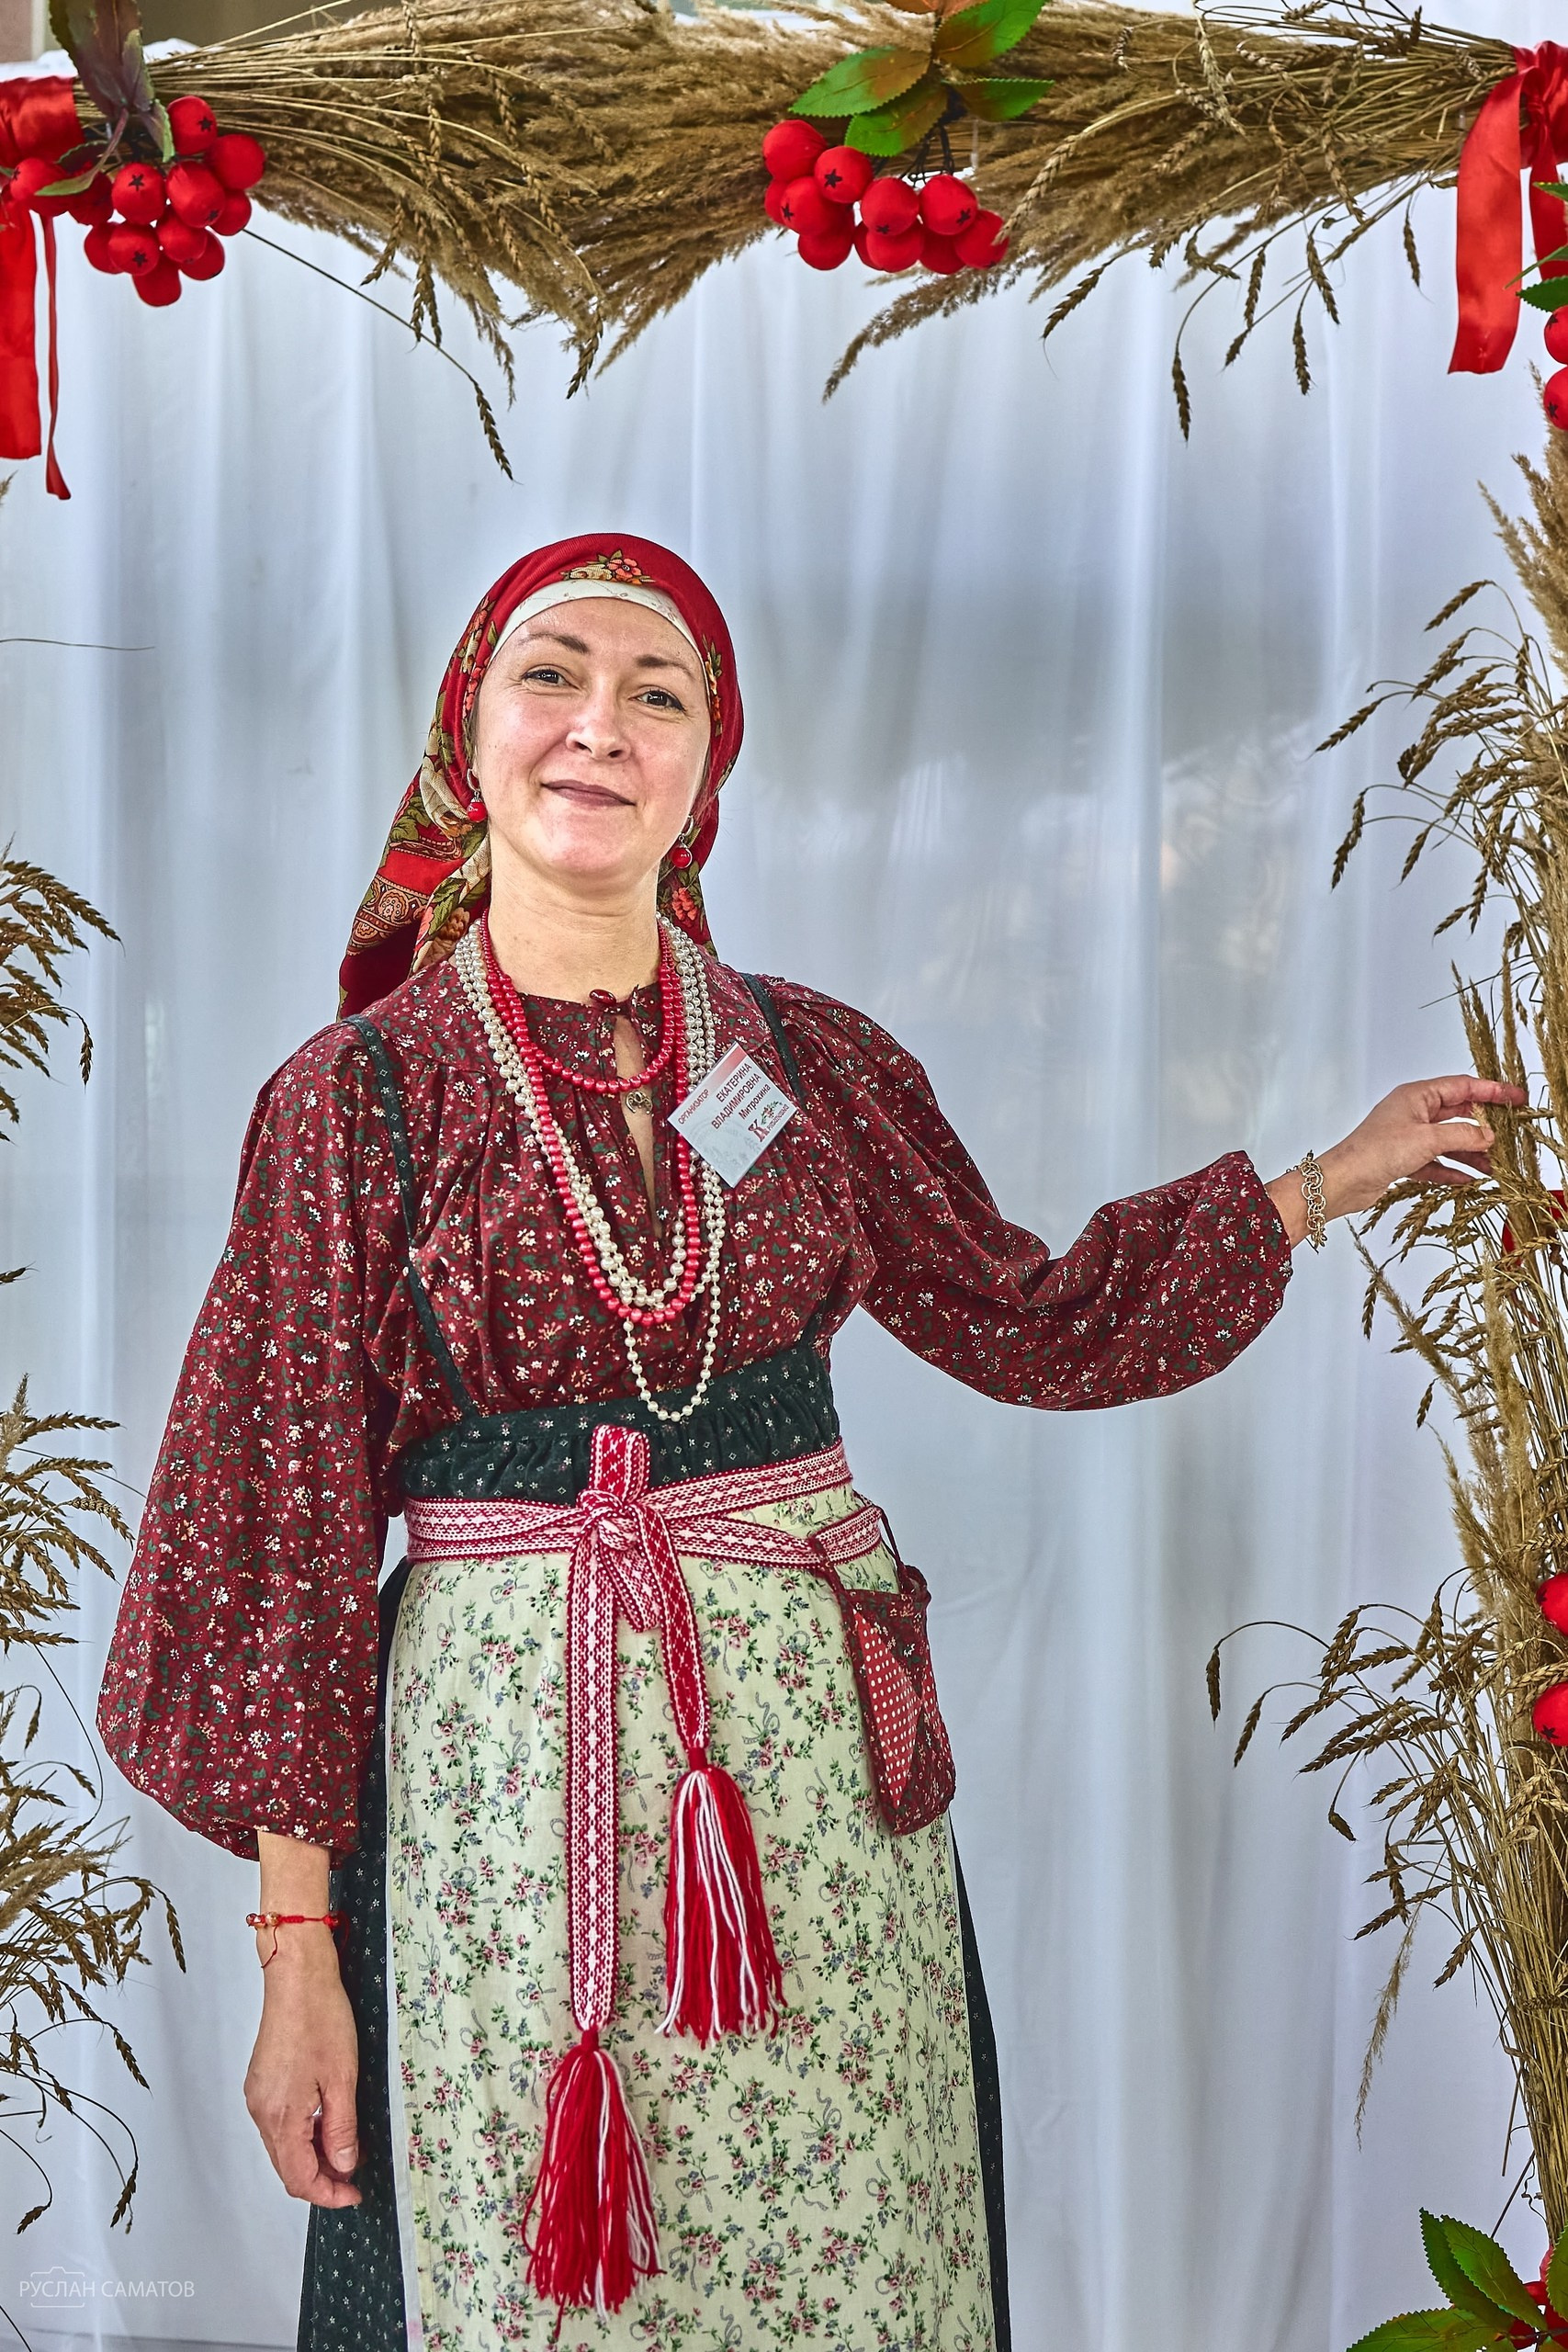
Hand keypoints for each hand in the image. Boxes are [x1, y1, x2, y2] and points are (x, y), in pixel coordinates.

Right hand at [243, 1927, 361, 2206]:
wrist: (297, 1976)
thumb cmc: (321, 2018)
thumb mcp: (342, 2079)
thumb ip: (341, 2129)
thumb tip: (343, 2167)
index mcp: (279, 2117)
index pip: (299, 2178)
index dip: (328, 2194)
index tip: (355, 2194)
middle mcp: (261, 2112)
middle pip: (287, 2167)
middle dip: (321, 2178)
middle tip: (354, 2176)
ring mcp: (258, 2096)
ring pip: (283, 2146)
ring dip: (313, 2155)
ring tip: (347, 2148)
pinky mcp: (262, 2082)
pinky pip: (280, 2124)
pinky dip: (303, 2133)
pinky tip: (327, 2123)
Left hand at [1265, 1075, 1527, 1243]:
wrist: (1342, 1181)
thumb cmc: (1377, 1151)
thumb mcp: (1427, 1139)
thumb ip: (1462, 1136)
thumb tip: (1488, 1135)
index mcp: (1417, 1096)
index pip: (1462, 1087)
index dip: (1492, 1091)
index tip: (1516, 1097)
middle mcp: (1412, 1113)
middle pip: (1457, 1114)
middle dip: (1483, 1126)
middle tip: (1508, 1135)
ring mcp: (1407, 1136)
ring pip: (1448, 1141)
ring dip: (1470, 1153)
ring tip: (1493, 1166)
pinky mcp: (1402, 1159)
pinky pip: (1435, 1162)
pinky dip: (1451, 1170)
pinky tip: (1467, 1179)